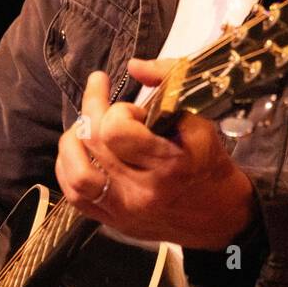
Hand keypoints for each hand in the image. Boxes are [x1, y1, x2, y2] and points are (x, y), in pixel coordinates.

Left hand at [54, 57, 257, 249]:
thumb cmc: (208, 162)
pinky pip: (74, 196)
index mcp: (169, 164)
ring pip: (76, 173)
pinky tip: (79, 150)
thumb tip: (134, 65)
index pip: (116, 131)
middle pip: (93, 142)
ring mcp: (124, 210)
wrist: (219, 216)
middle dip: (93, 110)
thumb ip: (170, 83)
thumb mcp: (200, 120)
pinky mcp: (113, 221)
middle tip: (102, 96)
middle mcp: (143, 190)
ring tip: (84, 125)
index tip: (134, 109)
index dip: (118, 110)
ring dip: (73, 141)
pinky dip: (68, 167)